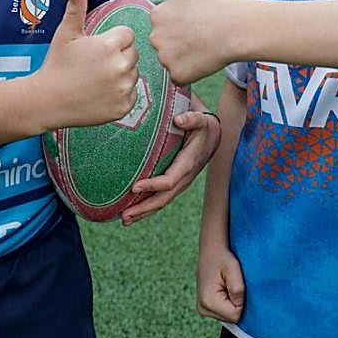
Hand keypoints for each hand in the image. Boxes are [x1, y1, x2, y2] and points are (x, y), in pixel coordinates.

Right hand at [35, 0, 138, 130]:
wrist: (48, 101)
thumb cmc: (56, 64)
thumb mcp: (65, 34)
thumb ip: (76, 8)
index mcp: (109, 45)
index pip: (127, 35)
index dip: (112, 40)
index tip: (96, 50)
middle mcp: (121, 66)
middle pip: (133, 53)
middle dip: (118, 56)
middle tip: (95, 65)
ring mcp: (123, 88)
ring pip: (134, 74)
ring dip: (121, 75)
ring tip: (97, 80)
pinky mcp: (124, 107)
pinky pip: (132, 94)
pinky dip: (121, 94)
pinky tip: (101, 94)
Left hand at [120, 94, 220, 225]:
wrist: (213, 135)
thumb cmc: (203, 126)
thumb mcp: (201, 119)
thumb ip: (192, 118)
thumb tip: (179, 119)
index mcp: (188, 163)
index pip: (169, 180)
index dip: (152, 185)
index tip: (134, 187)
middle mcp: (185, 178)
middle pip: (163, 198)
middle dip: (144, 208)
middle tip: (123, 216)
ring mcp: (181, 183)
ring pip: (161, 202)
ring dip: (143, 212)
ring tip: (124, 220)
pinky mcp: (176, 183)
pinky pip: (161, 197)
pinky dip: (147, 207)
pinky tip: (133, 212)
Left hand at [150, 0, 236, 84]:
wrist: (236, 28)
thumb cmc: (218, 3)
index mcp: (157, 14)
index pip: (166, 26)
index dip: (184, 25)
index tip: (199, 21)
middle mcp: (155, 36)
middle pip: (167, 44)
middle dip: (183, 42)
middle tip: (204, 35)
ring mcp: (165, 57)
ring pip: (174, 61)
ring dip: (187, 58)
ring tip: (206, 47)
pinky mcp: (177, 74)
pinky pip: (181, 76)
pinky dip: (192, 73)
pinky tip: (206, 60)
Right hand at [197, 244, 244, 322]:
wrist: (211, 251)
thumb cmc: (223, 258)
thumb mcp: (233, 269)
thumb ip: (238, 290)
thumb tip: (240, 307)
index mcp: (208, 301)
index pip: (236, 316)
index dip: (241, 301)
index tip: (235, 285)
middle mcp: (202, 308)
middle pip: (232, 318)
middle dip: (236, 303)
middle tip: (230, 284)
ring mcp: (202, 309)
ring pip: (229, 317)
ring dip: (232, 302)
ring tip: (226, 285)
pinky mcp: (205, 307)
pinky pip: (224, 313)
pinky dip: (228, 303)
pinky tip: (223, 289)